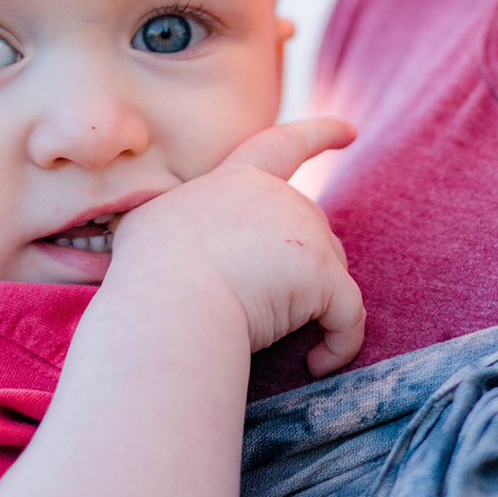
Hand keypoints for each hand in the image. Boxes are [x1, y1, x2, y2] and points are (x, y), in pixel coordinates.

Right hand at [113, 117, 364, 375]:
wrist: (167, 300)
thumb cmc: (147, 274)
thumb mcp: (150, 225)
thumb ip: (175, 221)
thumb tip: (172, 240)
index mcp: (235, 180)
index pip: (282, 145)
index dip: (319, 134)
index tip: (350, 131)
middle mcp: (276, 196)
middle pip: (310, 230)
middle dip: (300, 271)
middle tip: (258, 309)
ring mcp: (304, 232)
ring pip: (330, 273)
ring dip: (313, 309)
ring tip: (274, 340)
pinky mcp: (323, 274)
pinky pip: (348, 315)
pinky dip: (340, 343)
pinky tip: (319, 365)